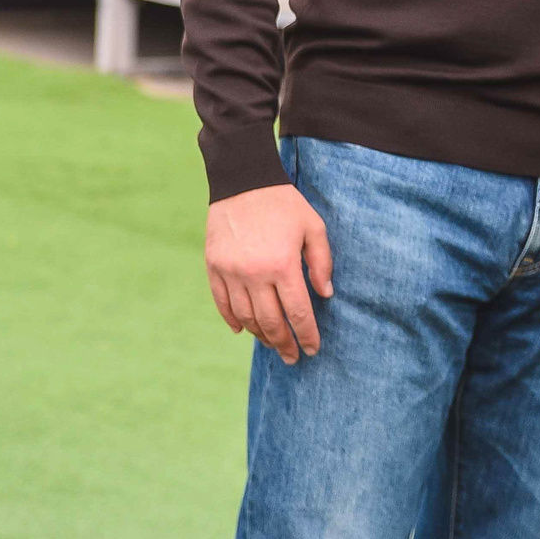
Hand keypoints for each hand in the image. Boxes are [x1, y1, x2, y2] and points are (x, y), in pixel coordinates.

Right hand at [205, 183, 333, 363]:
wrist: (243, 181)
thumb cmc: (284, 204)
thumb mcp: (313, 227)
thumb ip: (321, 262)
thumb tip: (325, 295)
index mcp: (283, 265)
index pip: (297, 312)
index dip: (307, 335)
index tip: (313, 350)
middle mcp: (255, 274)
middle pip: (270, 322)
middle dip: (284, 344)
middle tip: (293, 357)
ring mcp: (231, 272)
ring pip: (246, 317)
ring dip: (260, 335)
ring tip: (273, 344)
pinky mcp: (214, 267)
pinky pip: (222, 303)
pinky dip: (232, 320)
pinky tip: (243, 330)